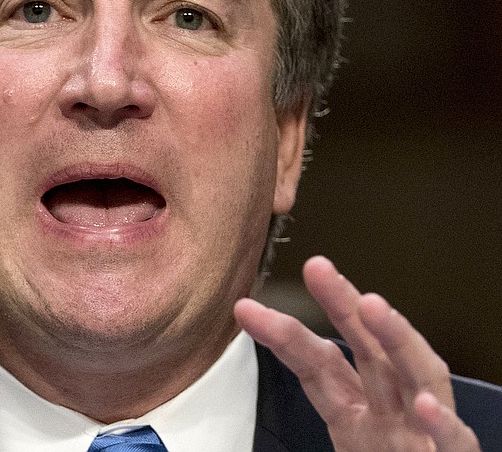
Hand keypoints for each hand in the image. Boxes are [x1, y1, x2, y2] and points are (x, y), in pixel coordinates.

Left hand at [234, 256, 480, 451]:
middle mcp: (388, 414)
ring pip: (414, 378)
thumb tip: (271, 390)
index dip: (286, 335)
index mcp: (353, 414)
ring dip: (394, 338)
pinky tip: (427, 405)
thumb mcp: (345, 446)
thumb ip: (322, 409)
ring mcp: (420, 434)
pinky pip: (452, 441)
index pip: (318, 365)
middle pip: (365, 351)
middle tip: (316, 268)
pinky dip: (444, 423)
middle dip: (342, 306)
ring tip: (371, 304)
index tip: (249, 309)